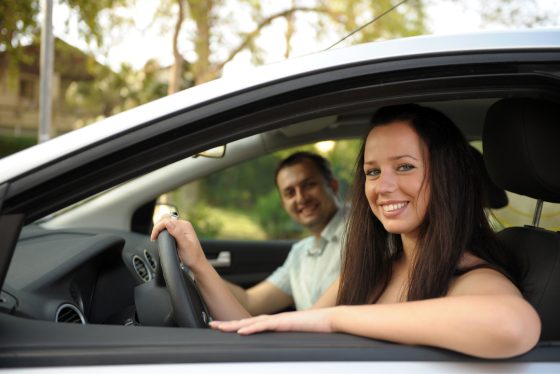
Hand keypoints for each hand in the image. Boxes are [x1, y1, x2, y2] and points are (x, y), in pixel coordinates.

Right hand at [150, 215, 204, 268]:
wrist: (197, 263)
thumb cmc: (192, 256)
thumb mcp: (184, 245)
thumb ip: (177, 233)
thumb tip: (168, 223)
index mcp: (185, 226)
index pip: (167, 220)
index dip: (158, 227)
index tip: (154, 237)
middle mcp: (183, 225)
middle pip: (165, 220)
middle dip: (157, 227)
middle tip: (154, 237)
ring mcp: (181, 229)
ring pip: (166, 224)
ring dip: (159, 229)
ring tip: (156, 237)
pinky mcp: (179, 233)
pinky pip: (168, 229)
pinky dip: (162, 232)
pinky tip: (161, 237)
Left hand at [209, 308, 336, 334]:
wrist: (333, 320)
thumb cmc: (318, 329)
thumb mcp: (297, 337)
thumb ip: (286, 341)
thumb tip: (278, 351)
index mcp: (276, 323)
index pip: (252, 324)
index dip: (236, 326)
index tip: (223, 328)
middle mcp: (274, 319)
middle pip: (246, 321)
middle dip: (228, 323)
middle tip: (211, 324)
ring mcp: (279, 320)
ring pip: (251, 322)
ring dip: (234, 325)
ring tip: (219, 327)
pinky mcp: (285, 322)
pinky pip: (265, 325)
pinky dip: (252, 328)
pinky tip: (241, 331)